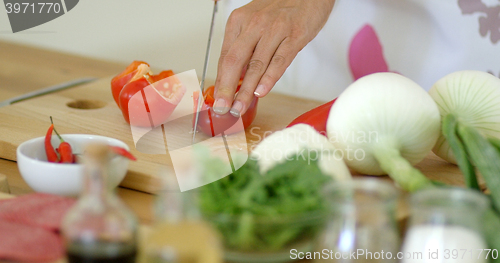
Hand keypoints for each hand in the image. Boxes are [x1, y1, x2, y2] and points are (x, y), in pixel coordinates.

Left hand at [213, 0, 335, 116]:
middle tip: (222, 107)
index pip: (224, 56)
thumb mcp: (254, 22)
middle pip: (235, 61)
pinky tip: (261, 92)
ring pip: (256, 65)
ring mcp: (275, 29)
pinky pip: (279, 61)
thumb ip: (244, 48)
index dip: (220, 81)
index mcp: (239, 21)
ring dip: (246, 90)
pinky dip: (269, 79)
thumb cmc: (281, 10)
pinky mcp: (294, 35)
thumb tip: (235, 78)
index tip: (217, 99)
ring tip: (240, 107)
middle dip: (226, 88)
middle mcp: (254, 23)